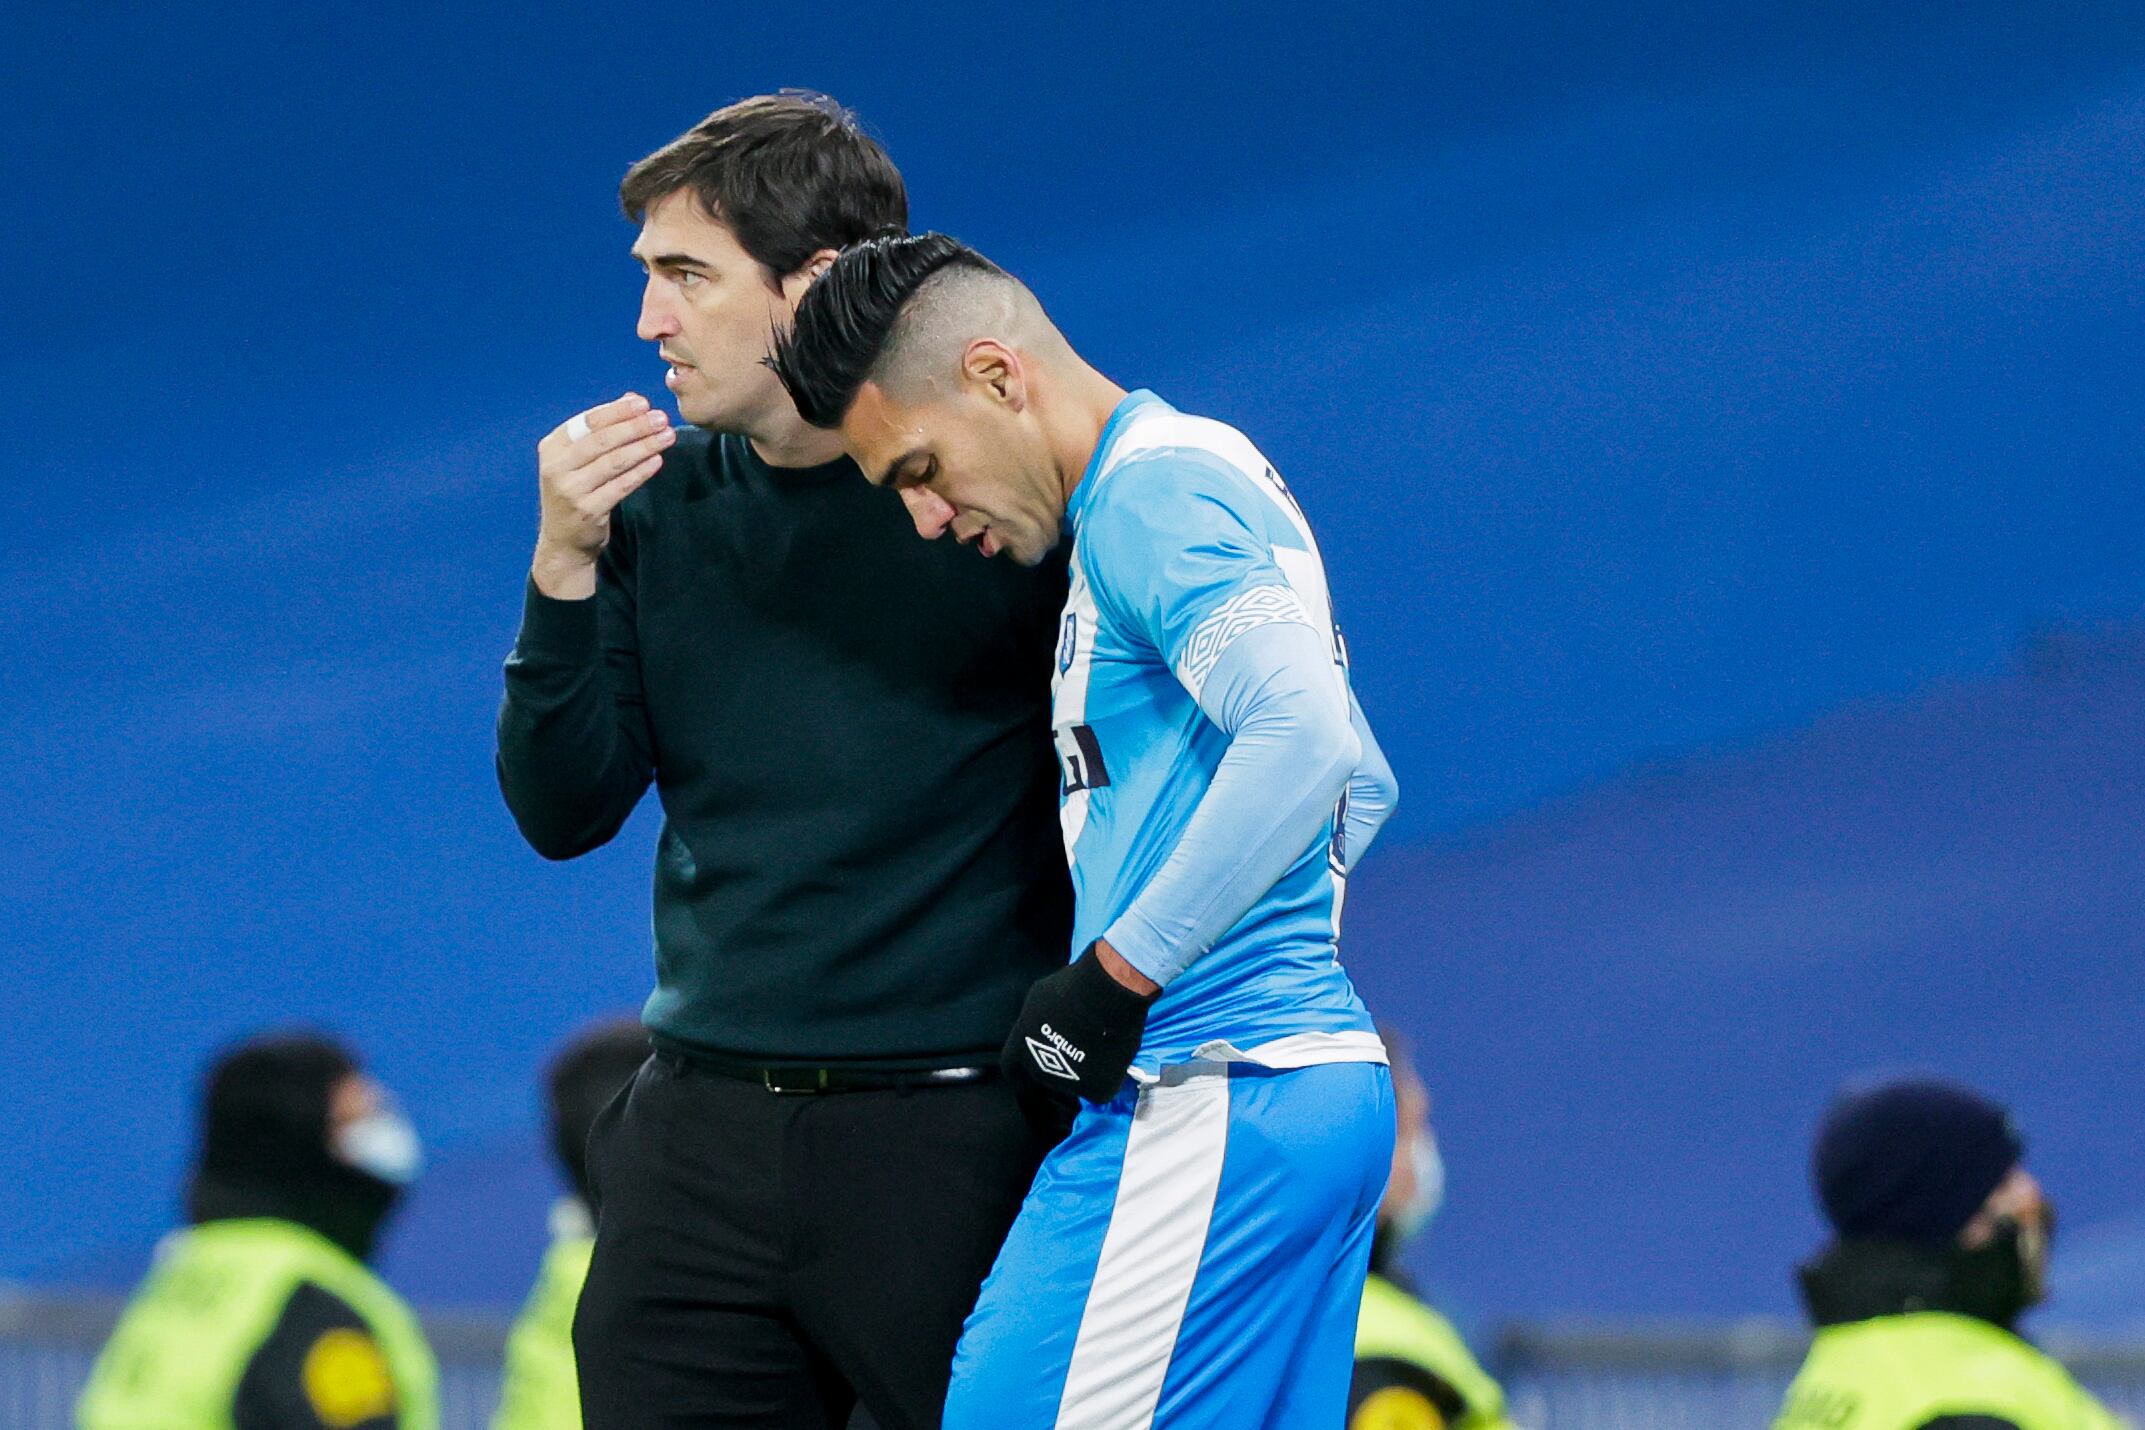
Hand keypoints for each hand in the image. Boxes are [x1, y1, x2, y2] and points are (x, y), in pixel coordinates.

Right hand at [531, 394, 674, 598]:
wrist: (563, 540)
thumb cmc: (576, 490)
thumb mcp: (579, 458)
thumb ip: (602, 429)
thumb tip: (633, 398)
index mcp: (553, 447)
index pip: (588, 422)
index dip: (617, 411)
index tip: (644, 404)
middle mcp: (557, 467)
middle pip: (602, 440)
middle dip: (635, 427)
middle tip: (662, 418)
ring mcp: (571, 490)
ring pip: (614, 462)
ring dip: (644, 447)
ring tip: (667, 436)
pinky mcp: (588, 510)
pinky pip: (621, 487)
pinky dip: (641, 472)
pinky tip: (657, 461)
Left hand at [1001, 942, 1159, 1105]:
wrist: (1106, 1000)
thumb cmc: (1071, 989)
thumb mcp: (1040, 999)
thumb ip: (1036, 1019)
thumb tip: (1044, 1023)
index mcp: (1020, 1049)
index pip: (1012, 1068)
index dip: (1025, 1062)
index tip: (1037, 1055)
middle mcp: (1039, 1071)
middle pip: (1046, 1073)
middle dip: (1058, 1061)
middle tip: (1077, 1041)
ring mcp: (1068, 1084)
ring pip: (1075, 1079)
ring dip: (1082, 1067)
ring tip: (1099, 1042)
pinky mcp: (1096, 1091)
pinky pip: (1100, 1086)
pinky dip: (1106, 1074)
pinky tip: (1113, 1055)